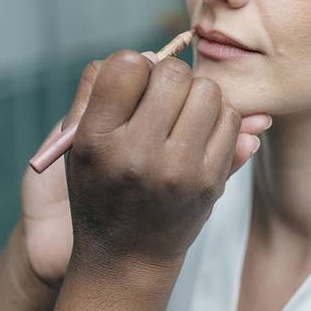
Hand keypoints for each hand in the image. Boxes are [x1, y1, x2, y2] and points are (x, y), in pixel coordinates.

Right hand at [20, 52, 269, 286]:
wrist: (125, 258)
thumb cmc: (100, 187)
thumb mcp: (80, 143)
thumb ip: (103, 91)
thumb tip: (153, 52)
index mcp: (97, 139)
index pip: (126, 65)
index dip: (133, 66)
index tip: (133, 83)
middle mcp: (135, 155)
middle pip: (172, 73)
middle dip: (169, 76)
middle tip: (162, 97)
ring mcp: (176, 171)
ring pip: (207, 91)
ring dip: (196, 94)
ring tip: (181, 115)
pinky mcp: (208, 183)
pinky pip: (231, 120)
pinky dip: (218, 117)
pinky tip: (198, 134)